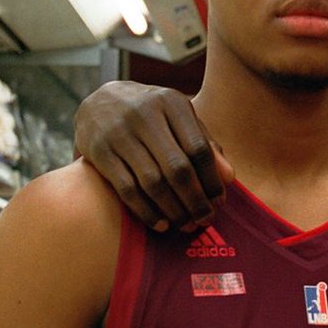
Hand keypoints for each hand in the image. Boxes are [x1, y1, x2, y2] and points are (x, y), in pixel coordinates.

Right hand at [74, 80, 232, 230]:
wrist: (98, 102)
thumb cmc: (151, 115)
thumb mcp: (179, 118)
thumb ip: (205, 143)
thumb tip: (229, 177)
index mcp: (171, 103)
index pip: (199, 148)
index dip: (212, 180)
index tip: (219, 202)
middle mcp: (144, 114)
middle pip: (178, 168)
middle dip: (195, 201)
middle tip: (205, 220)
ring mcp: (119, 133)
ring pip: (153, 182)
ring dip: (174, 210)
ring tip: (186, 225)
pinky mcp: (98, 152)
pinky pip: (127, 190)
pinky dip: (147, 212)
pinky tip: (161, 224)